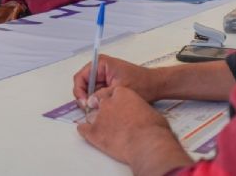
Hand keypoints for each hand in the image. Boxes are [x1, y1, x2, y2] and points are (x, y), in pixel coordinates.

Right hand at [72, 55, 158, 108]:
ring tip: (95, 110)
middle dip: (84, 97)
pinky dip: (97, 101)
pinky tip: (101, 108)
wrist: (156, 85)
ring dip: (91, 100)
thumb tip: (89, 103)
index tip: (84, 103)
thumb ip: (102, 95)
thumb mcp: (119, 89)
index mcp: (100, 64)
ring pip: (89, 90)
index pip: (80, 78)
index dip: (79, 92)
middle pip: (83, 84)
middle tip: (88, 109)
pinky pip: (96, 93)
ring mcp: (103, 77)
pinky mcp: (107, 84)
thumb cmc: (143, 82)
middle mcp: (99, 69)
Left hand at [77, 87, 192, 173]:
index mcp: (122, 92)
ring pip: (91, 114)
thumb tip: (138, 114)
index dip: (114, 100)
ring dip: (96, 120)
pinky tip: (86, 131)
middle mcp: (107, 102)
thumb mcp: (148, 110)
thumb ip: (138, 107)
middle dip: (104, 109)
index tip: (117, 106)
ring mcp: (99, 116)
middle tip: (112, 118)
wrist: (148, 142)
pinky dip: (84, 130)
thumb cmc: (153, 128)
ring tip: (105, 128)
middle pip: (99, 101)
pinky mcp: (94, 131)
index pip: (112, 92)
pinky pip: (83, 128)